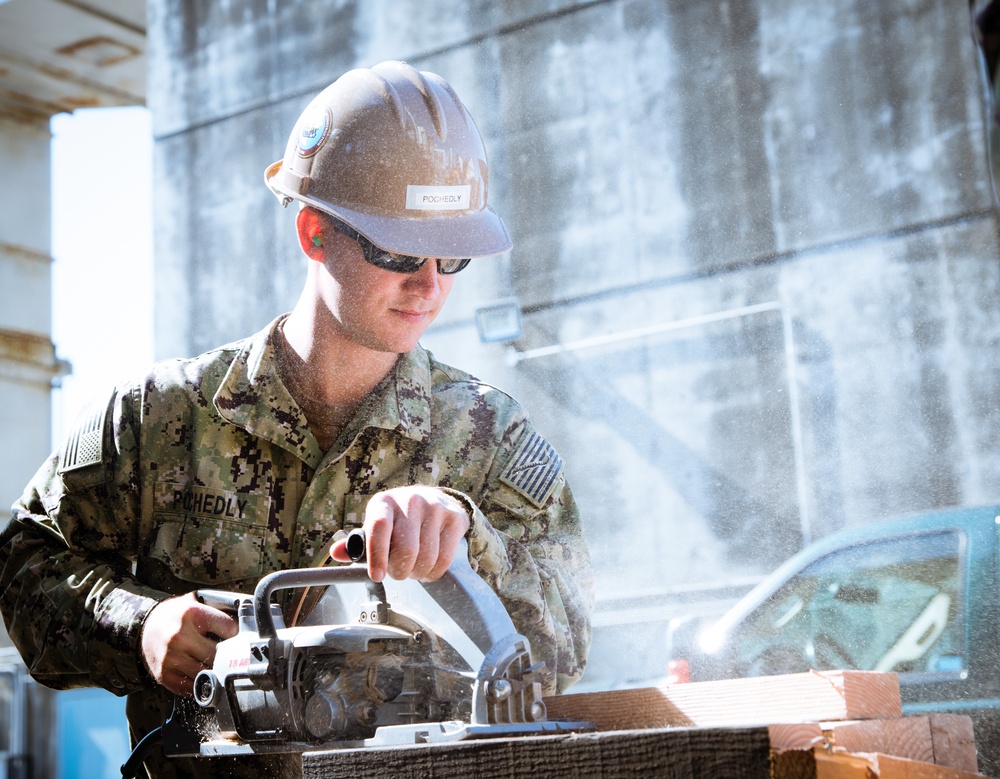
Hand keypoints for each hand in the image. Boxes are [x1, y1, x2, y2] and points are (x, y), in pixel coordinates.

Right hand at [140, 592, 237, 696]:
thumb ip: (219, 608)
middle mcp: (180, 636)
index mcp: (192, 614)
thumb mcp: (196, 601)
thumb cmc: (177, 614)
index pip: (229, 628)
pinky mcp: (164, 675)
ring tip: (219, 667)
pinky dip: (201, 685)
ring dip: (216, 672)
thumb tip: (249, 614)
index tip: (240, 637)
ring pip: (206, 674)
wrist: (144, 627)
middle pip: (219, 655)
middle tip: (233, 656)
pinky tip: (204, 677)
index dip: (238, 633)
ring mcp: (171, 658)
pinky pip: (190, 688)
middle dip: (228, 656)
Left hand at [330, 486, 469, 582]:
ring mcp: (435, 508)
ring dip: (417, 573)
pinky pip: (444, 559)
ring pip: (426, 558)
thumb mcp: (377, 524)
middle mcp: (410, 501)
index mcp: (384, 503)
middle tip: (398, 572)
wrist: (435, 499)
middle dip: (400, 571)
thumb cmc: (399, 519)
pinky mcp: (454, 518)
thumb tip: (337, 553)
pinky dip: (434, 572)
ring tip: (414, 568)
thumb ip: (358, 542)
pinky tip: (428, 567)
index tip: (376, 576)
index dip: (377, 555)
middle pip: (406, 550)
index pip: (379, 528)